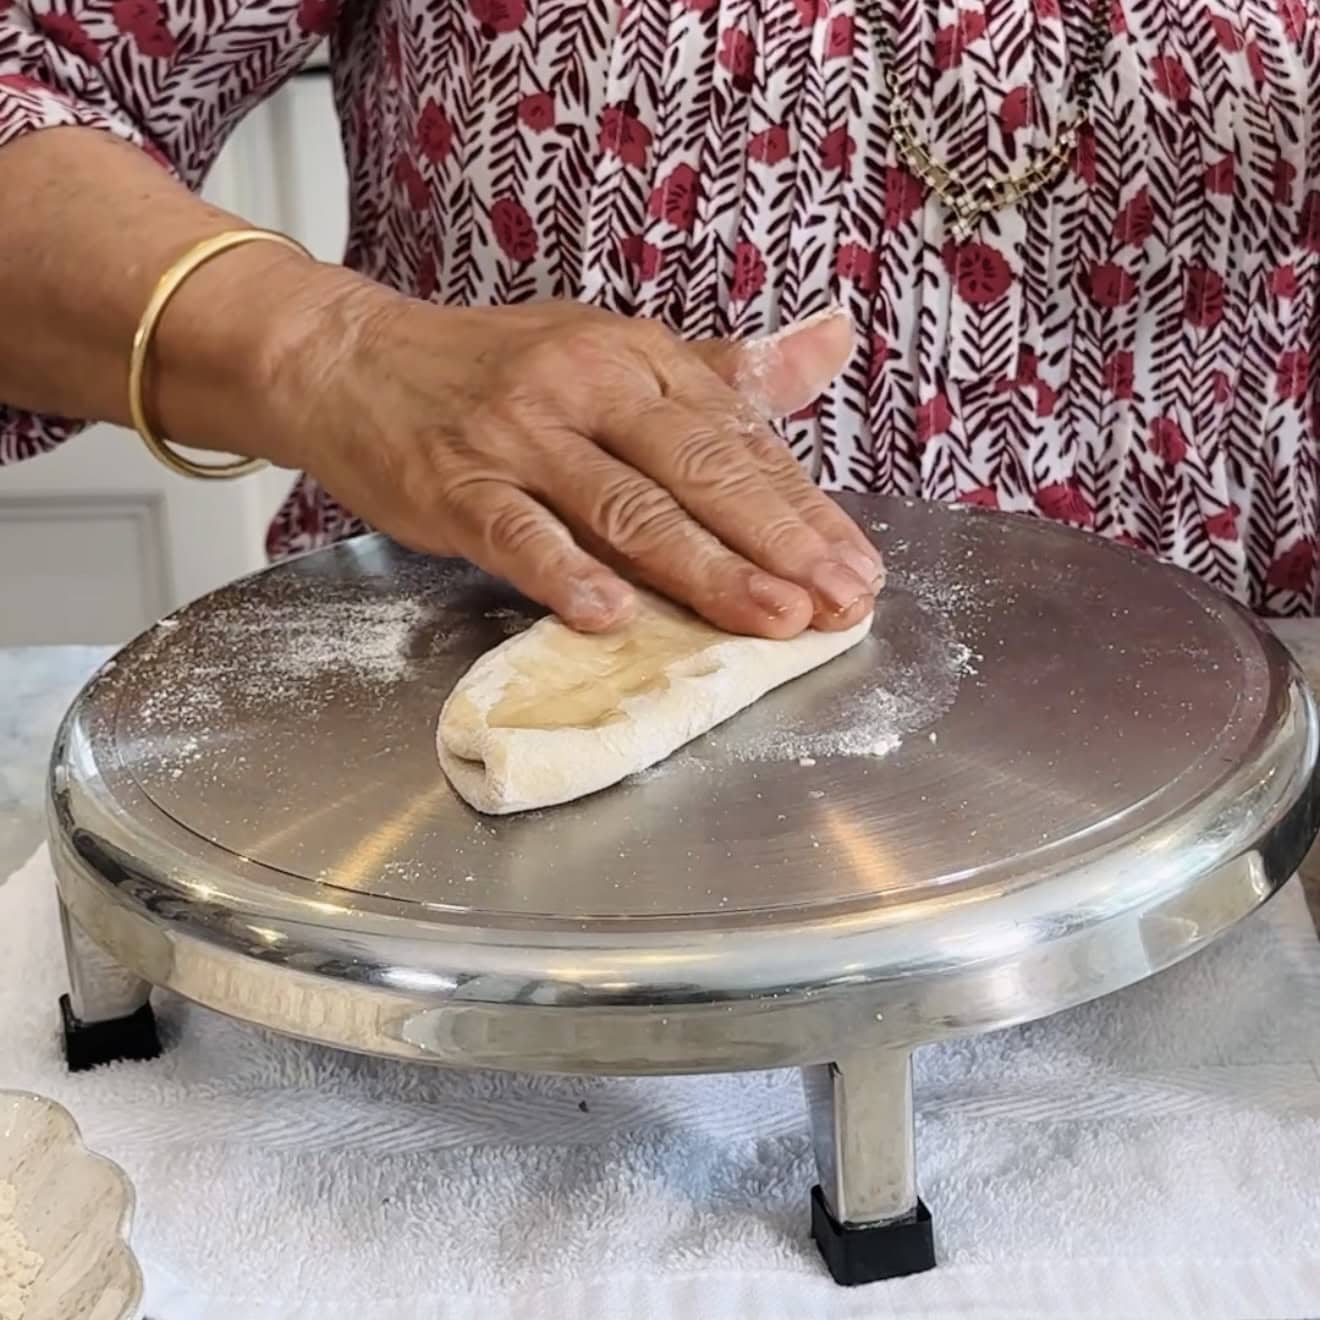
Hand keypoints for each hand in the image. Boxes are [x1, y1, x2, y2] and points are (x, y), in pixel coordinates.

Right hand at [266, 290, 882, 637]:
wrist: (350, 359)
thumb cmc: (496, 368)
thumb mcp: (612, 350)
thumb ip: (721, 370)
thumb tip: (832, 344)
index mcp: (637, 357)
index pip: (738, 437)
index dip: (804, 506)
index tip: (858, 567)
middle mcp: (587, 384)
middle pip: (697, 469)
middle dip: (777, 541)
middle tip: (839, 601)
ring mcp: (519, 432)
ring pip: (624, 505)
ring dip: (702, 567)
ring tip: (768, 618)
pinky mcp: (455, 480)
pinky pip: (517, 530)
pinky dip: (563, 572)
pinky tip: (611, 615)